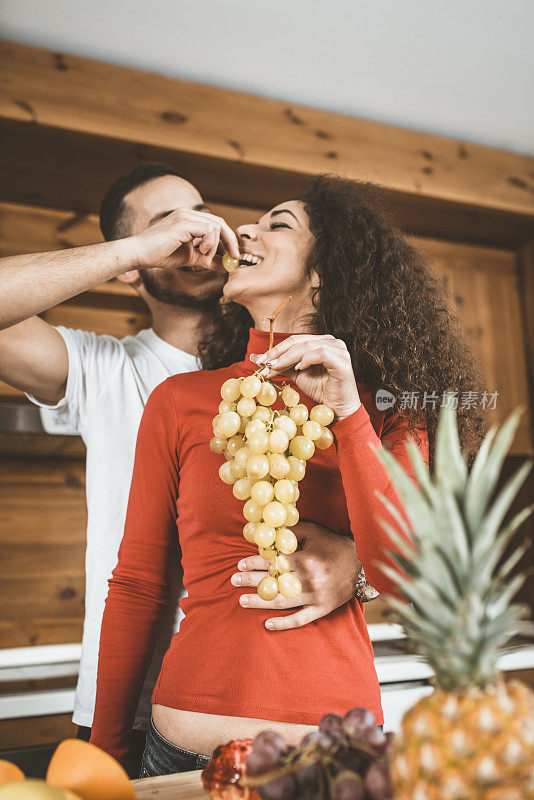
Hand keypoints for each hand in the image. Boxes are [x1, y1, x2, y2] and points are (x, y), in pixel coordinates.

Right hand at [129, 208, 239, 271]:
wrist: (140, 254)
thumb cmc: (160, 254)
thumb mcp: (191, 258)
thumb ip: (208, 259)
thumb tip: (226, 266)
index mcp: (189, 219)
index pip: (216, 223)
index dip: (228, 239)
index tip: (234, 255)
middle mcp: (188, 213)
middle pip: (220, 222)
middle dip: (230, 241)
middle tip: (235, 257)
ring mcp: (185, 215)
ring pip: (215, 226)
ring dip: (215, 245)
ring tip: (203, 256)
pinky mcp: (183, 222)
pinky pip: (208, 230)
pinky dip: (209, 243)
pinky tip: (199, 252)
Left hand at [230, 521, 362, 629]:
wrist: (361, 565)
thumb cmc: (334, 546)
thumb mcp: (314, 533)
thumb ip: (292, 532)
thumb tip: (269, 530)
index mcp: (306, 560)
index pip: (274, 562)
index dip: (255, 563)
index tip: (240, 564)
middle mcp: (308, 580)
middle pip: (274, 582)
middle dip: (251, 581)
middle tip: (233, 581)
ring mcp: (314, 597)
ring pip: (282, 602)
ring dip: (260, 602)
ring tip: (242, 601)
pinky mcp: (321, 609)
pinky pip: (300, 619)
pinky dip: (284, 624)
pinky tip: (267, 624)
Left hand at [251, 334, 360, 421]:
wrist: (337, 409)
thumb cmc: (320, 390)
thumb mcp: (296, 375)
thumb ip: (280, 365)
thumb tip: (256, 358)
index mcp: (321, 341)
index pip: (294, 340)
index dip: (275, 349)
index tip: (259, 361)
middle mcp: (332, 341)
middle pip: (299, 341)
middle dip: (278, 353)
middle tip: (264, 364)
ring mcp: (339, 350)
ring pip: (307, 346)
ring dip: (288, 357)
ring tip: (276, 368)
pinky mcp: (342, 361)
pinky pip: (321, 354)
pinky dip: (307, 359)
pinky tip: (298, 368)